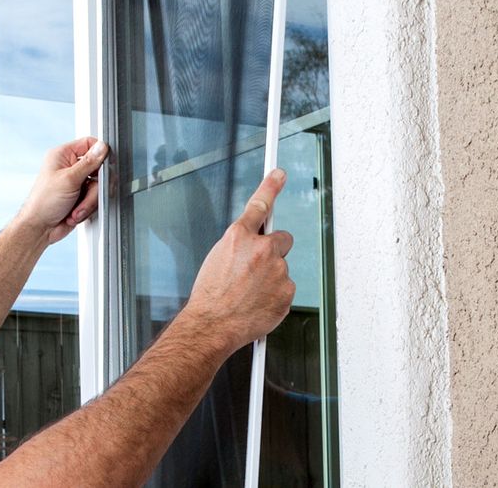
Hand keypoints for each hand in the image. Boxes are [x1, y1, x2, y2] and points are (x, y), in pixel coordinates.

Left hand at [15, 138, 108, 243]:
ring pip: (97, 187)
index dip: (100, 154)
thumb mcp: (69, 180)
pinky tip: (74, 213)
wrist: (40, 228)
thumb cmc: (44, 202)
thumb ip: (88, 163)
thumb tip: (102, 147)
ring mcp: (75, 183)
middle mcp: (69, 167)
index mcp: (62, 155)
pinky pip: (94, 199)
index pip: (89, 143)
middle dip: (93, 188)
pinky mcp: (79, 197)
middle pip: (97, 169)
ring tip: (75, 208)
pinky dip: (86, 208)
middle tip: (86, 194)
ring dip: (88, 201)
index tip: (105, 165)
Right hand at [185, 169, 295, 353]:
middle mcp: (261, 249)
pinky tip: (258, 303)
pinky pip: (286, 288)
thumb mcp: (216, 259)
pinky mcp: (287, 291)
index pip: (258, 204)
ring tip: (250, 293)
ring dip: (271, 277)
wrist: (212, 324)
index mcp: (238, 238)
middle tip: (258, 267)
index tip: (279, 174)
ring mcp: (277, 270)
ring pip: (282, 268)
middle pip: (282, 239)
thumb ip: (238, 246)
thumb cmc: (210, 296)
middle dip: (274, 250)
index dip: (271, 186)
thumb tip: (251, 246)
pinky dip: (275, 295)